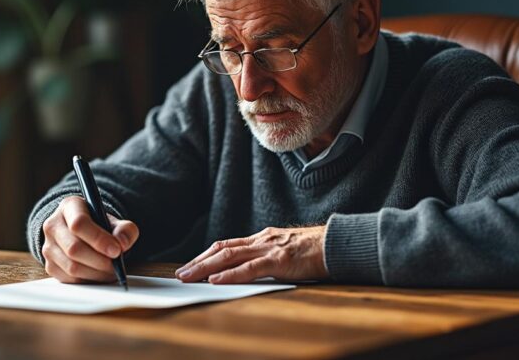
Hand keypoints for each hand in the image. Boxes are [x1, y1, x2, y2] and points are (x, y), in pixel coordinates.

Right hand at [41, 196, 138, 283]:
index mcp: (69, 207)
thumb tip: (122, 243)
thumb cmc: (98, 226)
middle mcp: (53, 225)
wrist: (82, 233)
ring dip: (96, 273)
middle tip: (116, 265)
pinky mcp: (49, 265)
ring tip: (111, 271)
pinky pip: (69, 279)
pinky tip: (99, 275)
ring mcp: (48, 246)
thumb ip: (125, 229)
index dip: (99, 239)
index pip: (79, 223)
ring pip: (71, 267)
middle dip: (100, 260)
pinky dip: (88, 280)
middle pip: (74, 248)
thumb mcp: (115, 221)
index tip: (116, 250)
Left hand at [175, 225, 328, 283]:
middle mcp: (261, 240)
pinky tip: (216, 280)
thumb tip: (247, 270)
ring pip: (230, 256)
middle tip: (181, 274)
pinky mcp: (279, 260)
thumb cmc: (313, 251)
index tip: (192, 265)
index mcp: (261, 239)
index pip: (227, 245)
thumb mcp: (284, 251)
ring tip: (190, 277)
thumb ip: (266, 258)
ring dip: (206, 267)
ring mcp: (269, 248)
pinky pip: (250, 268)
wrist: (337, 244)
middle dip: (199, 262)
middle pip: (222, 249)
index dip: (207, 255)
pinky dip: (230, 274)